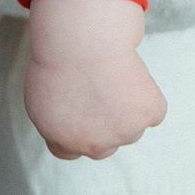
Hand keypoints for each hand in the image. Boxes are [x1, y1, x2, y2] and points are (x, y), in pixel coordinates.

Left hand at [23, 0, 168, 161]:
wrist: (83, 42)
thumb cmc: (59, 55)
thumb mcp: (40, 93)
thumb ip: (55, 115)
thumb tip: (70, 115)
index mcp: (59, 139)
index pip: (69, 151)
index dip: (77, 132)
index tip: (82, 113)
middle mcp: (92, 144)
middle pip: (104, 148)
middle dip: (105, 128)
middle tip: (103, 96)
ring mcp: (122, 133)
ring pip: (132, 131)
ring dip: (127, 113)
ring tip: (115, 79)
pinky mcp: (147, 116)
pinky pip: (154, 112)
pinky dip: (147, 97)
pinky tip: (133, 76)